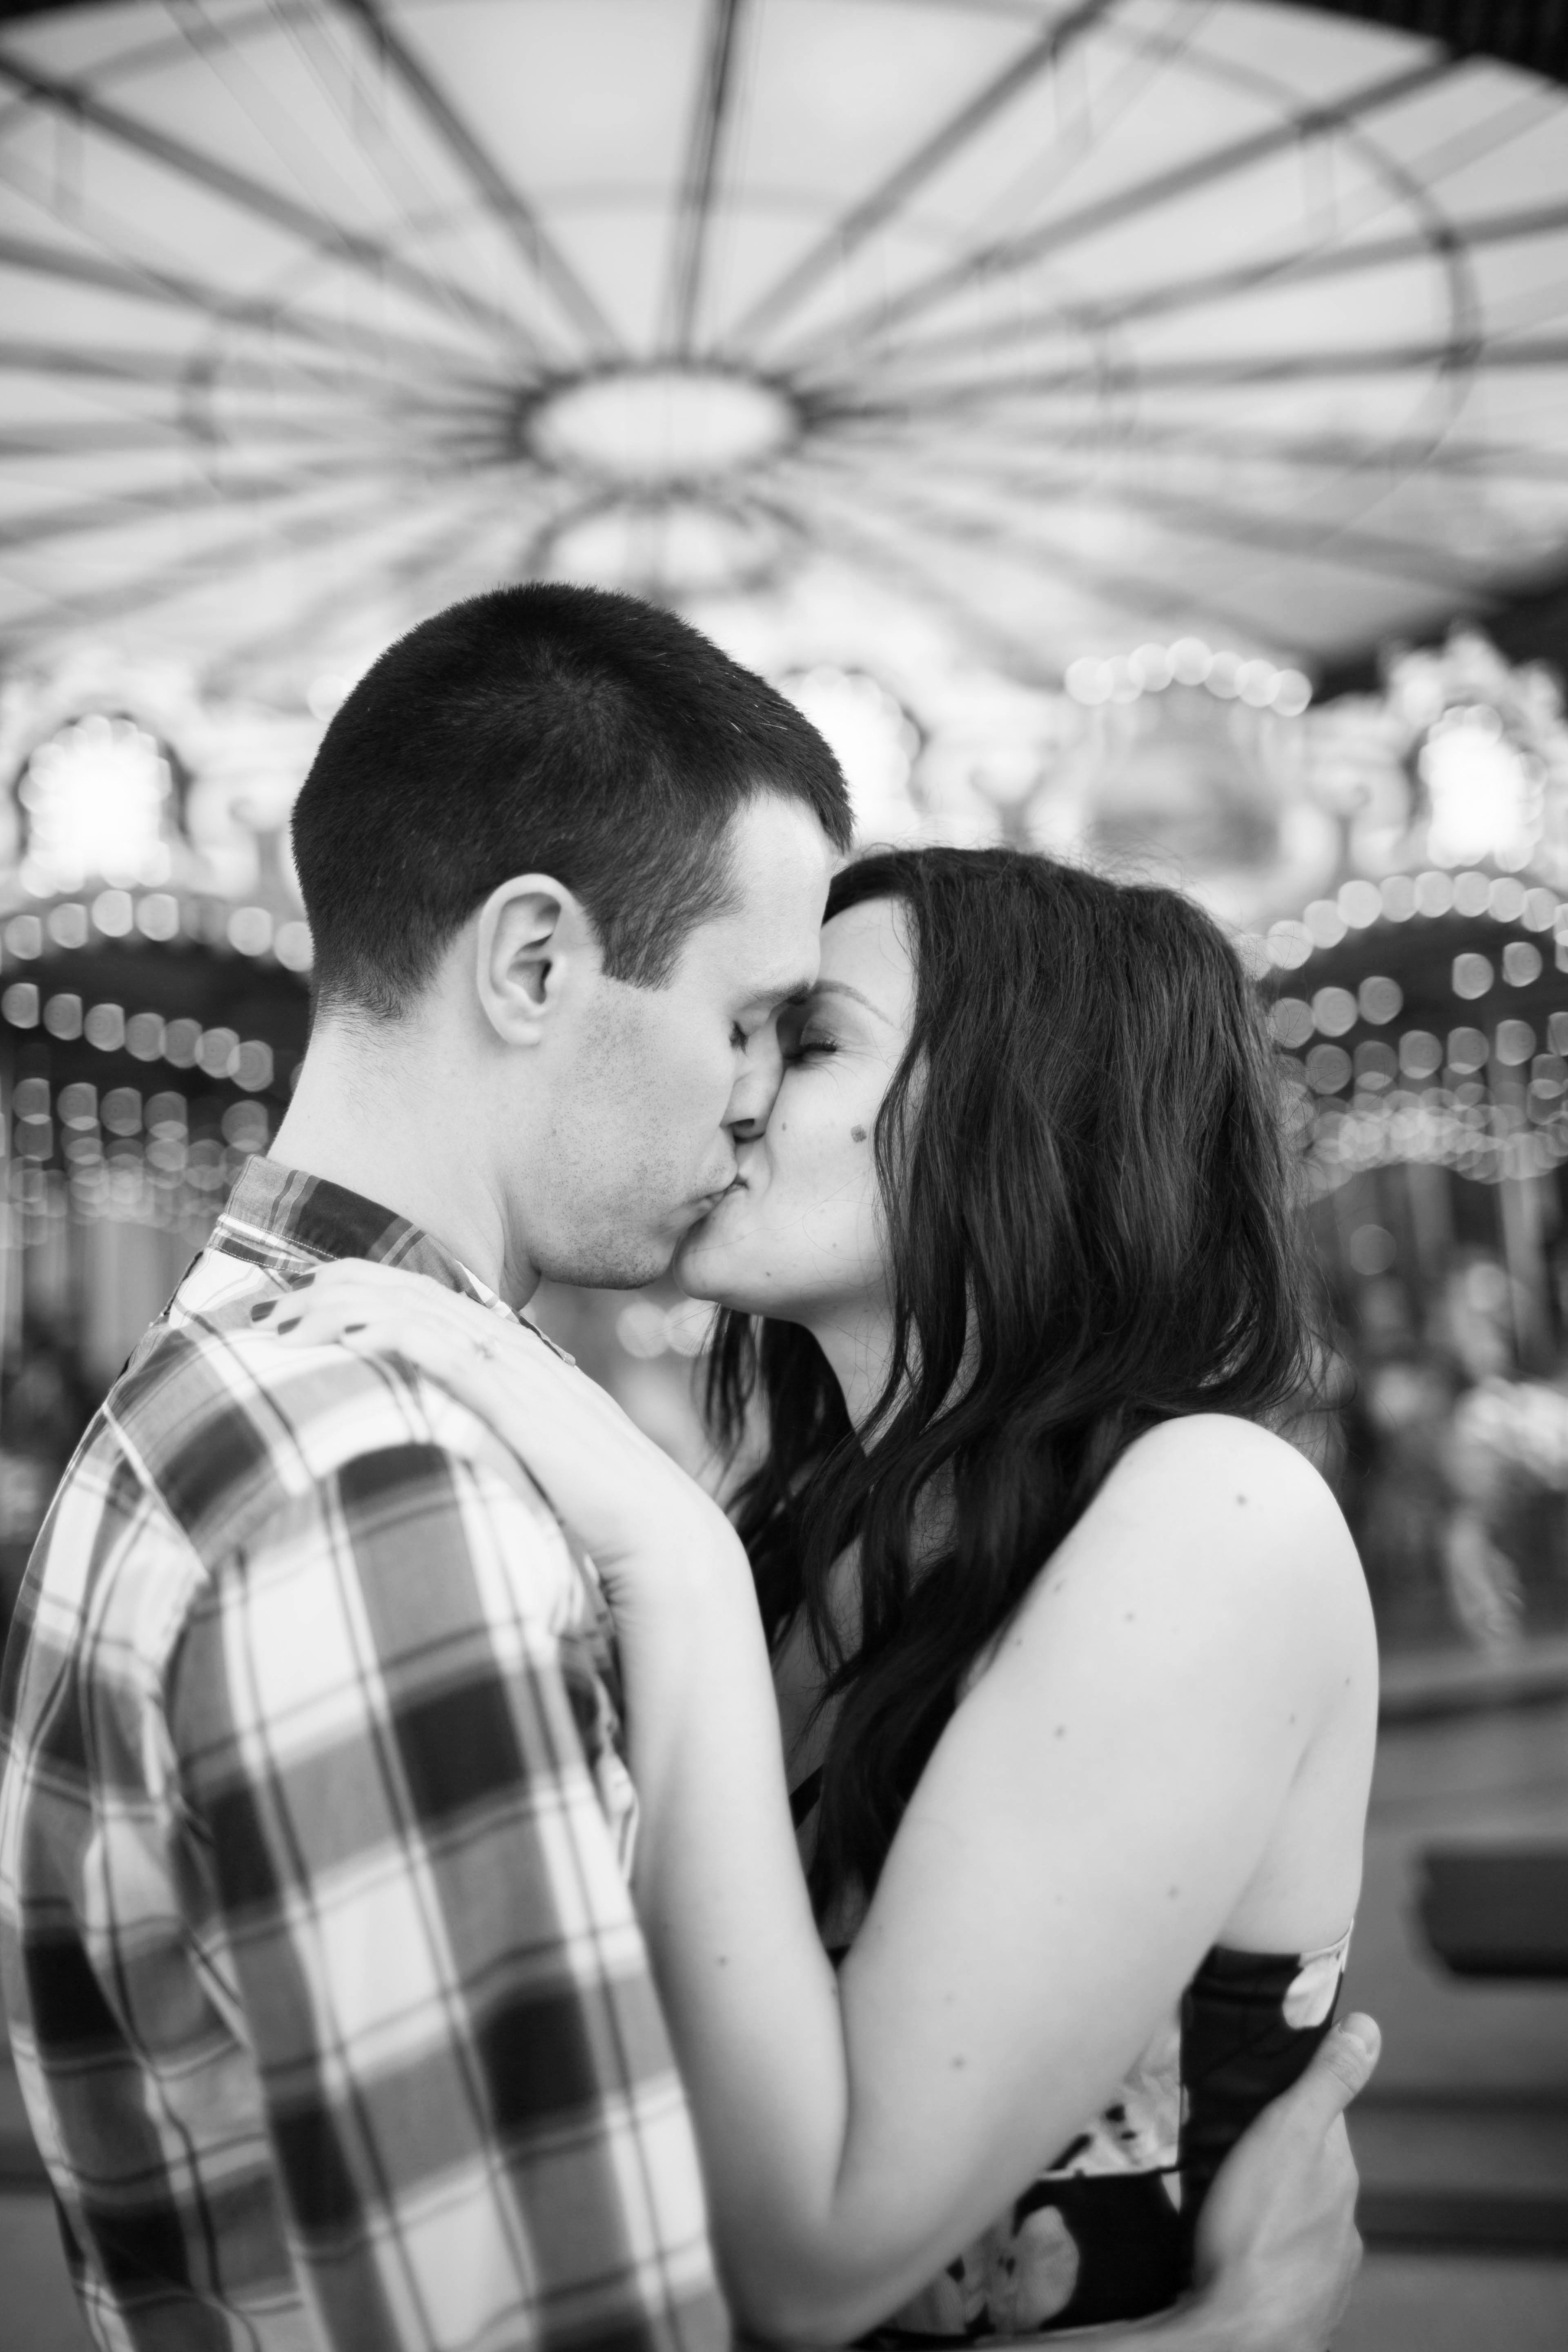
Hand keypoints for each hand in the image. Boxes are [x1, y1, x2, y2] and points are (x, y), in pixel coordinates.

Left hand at [265, 1260, 739, 1604]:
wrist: (672, 1552)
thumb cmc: (607, 1526)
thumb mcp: (540, 1471)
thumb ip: (497, 1446)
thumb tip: (443, 1450)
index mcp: (528, 1372)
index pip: (437, 1307)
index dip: (369, 1292)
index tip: (303, 1297)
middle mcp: (527, 1364)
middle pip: (423, 1297)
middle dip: (341, 1287)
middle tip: (265, 1295)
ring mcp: (531, 1386)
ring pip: (432, 1319)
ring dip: (354, 1308)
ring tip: (288, 1314)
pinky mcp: (531, 1419)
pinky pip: (461, 1364)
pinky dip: (406, 1340)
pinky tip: (356, 1332)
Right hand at [1188, 2012, 1379, 2351]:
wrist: (1237, 2334)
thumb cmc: (1254, 2231)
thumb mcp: (1287, 2133)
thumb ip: (1328, 2081)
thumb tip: (1369, 2026)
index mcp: (1339, 2173)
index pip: (1321, 2116)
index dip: (1287, 2099)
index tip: (1253, 2094)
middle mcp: (1342, 2222)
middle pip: (1308, 2168)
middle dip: (1273, 2156)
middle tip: (1224, 2147)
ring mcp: (1325, 2269)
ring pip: (1296, 2217)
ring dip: (1268, 2205)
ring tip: (1222, 2200)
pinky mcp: (1302, 2304)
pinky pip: (1282, 2260)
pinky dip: (1262, 2248)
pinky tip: (1232, 2248)